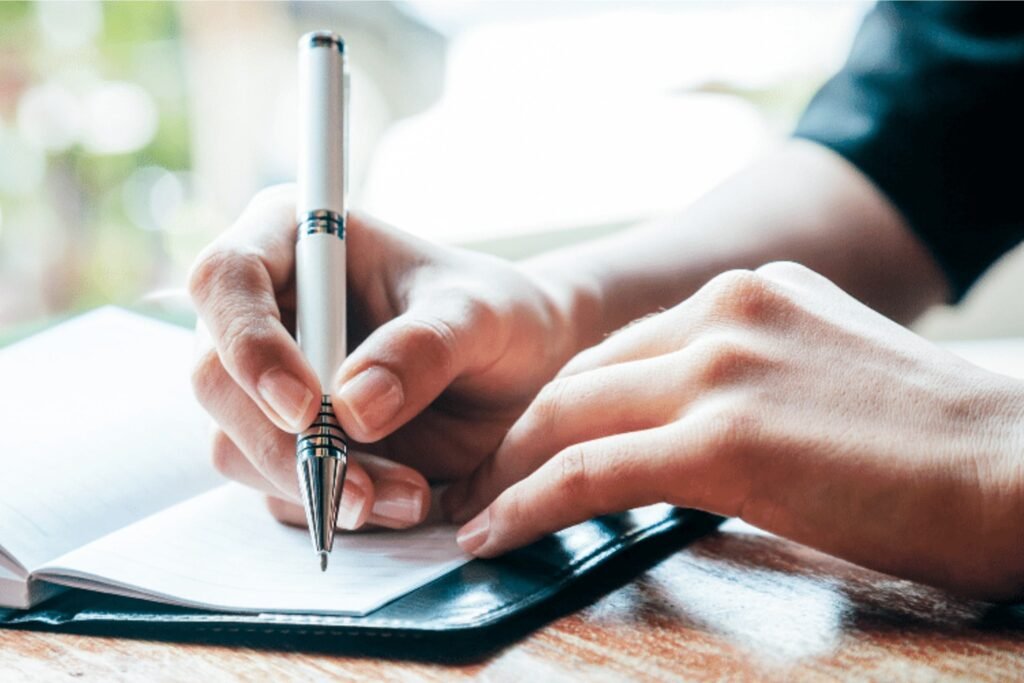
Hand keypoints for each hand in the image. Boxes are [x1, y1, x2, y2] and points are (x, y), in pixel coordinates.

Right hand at [188, 185, 577, 529]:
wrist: (521, 373)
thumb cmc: (498, 317)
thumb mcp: (481, 317)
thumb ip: (423, 347)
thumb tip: (352, 408)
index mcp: (297, 241)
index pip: (226, 278)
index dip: (249, 344)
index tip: (306, 407)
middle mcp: (267, 311)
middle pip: (215, 377)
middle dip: (283, 443)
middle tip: (359, 489)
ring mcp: (266, 382)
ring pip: (237, 445)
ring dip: (315, 486)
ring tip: (410, 496)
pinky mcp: (286, 441)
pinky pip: (277, 488)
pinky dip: (331, 506)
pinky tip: (399, 501)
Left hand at [445, 262, 1023, 599]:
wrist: (1018, 467)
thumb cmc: (933, 442)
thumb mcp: (824, 370)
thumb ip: (750, 375)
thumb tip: (687, 424)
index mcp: (749, 293)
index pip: (623, 347)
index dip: (565, 399)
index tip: (532, 440)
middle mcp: (724, 312)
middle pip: (581, 376)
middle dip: (521, 433)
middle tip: (483, 480)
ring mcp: (719, 369)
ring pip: (570, 417)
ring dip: (509, 472)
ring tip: (475, 514)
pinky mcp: (720, 439)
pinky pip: (589, 471)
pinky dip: (528, 505)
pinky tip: (496, 534)